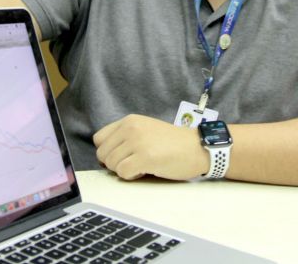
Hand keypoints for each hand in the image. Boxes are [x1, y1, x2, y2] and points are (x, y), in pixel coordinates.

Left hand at [93, 114, 207, 180]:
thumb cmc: (173, 143)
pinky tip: (145, 171)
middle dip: (115, 163)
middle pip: (102, 154)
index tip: (121, 157)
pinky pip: (123, 173)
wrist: (197, 147)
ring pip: (111, 164)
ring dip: (124, 170)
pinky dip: (132, 177)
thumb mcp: (145, 130)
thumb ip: (125, 137)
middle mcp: (130, 128)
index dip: (107, 151)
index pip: (99, 139)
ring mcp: (137, 142)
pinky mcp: (145, 157)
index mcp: (129, 120)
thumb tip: (104, 157)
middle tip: (134, 163)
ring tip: (142, 165)